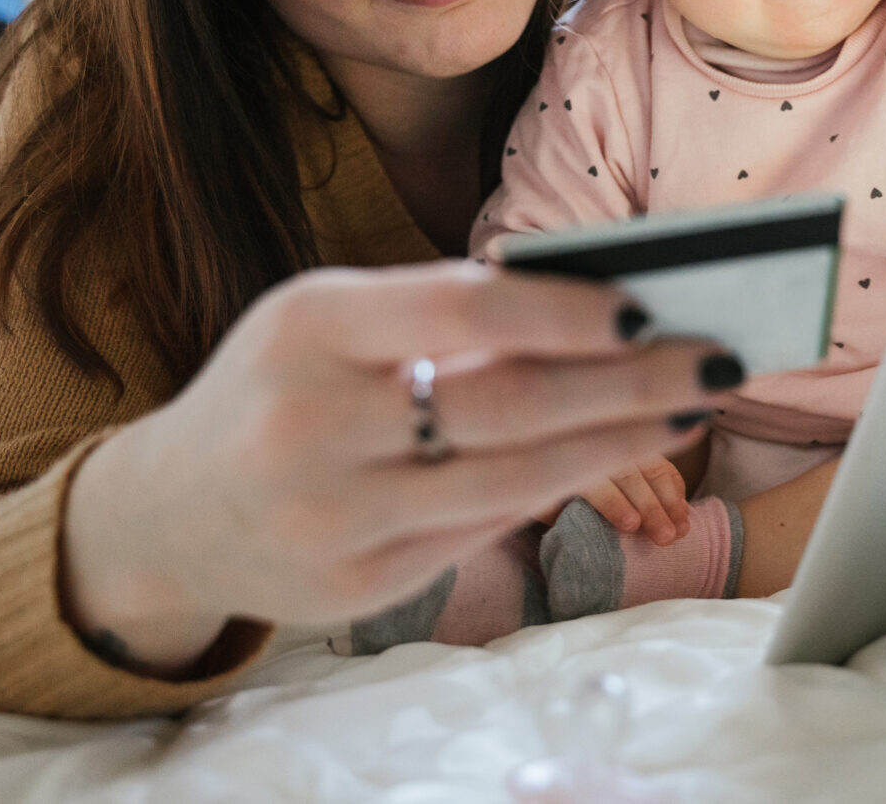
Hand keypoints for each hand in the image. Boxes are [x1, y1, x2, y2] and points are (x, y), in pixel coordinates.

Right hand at [62, 260, 734, 673]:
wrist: (168, 514)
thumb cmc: (282, 386)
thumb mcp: (326, 319)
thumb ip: (436, 310)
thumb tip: (596, 303)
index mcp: (308, 326)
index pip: (463, 310)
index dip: (565, 309)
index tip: (650, 299)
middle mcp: (314, 422)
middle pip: (509, 403)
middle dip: (631, 381)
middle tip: (716, 356)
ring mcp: (333, 516)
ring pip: (514, 477)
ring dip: (622, 442)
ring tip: (690, 406)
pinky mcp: (355, 586)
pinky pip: (483, 529)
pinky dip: (558, 487)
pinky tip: (620, 456)